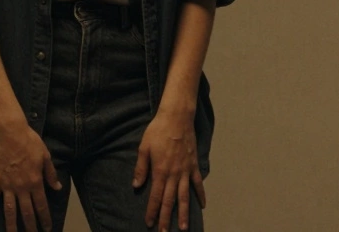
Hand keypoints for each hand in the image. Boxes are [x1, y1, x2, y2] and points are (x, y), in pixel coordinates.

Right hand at [0, 119, 61, 231]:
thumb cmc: (30, 141)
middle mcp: (21, 187)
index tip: (47, 228)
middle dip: (30, 226)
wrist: (9, 133)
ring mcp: (7, 186)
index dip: (45, 218)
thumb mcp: (45, 156)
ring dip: (11, 225)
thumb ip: (50, 174)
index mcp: (35, 181)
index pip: (41, 205)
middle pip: (26, 211)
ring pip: (9, 210)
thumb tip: (57, 188)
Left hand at [134, 108, 206, 230]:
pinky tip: (202, 205)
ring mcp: (185, 170)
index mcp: (160, 171)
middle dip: (166, 218)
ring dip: (184, 213)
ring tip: (184, 227)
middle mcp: (174, 174)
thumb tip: (136, 186)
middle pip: (169, 200)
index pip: (155, 197)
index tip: (150, 223)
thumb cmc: (158, 131)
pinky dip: (200, 194)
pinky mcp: (194, 164)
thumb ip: (141, 168)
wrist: (177, 117)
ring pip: (185, 196)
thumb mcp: (144, 148)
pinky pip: (197, 183)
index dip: (152, 211)